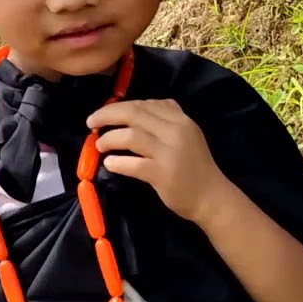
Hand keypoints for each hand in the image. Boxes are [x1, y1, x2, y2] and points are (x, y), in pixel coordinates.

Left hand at [87, 99, 230, 225]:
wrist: (212, 197)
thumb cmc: (194, 166)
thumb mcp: (186, 134)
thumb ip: (165, 119)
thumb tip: (129, 111)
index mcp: (180, 119)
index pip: (142, 104)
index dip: (117, 106)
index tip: (103, 114)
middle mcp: (176, 131)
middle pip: (133, 114)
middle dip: (106, 115)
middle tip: (90, 123)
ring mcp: (170, 153)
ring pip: (130, 136)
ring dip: (108, 139)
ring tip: (99, 146)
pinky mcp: (163, 174)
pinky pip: (132, 164)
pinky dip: (116, 162)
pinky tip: (110, 163)